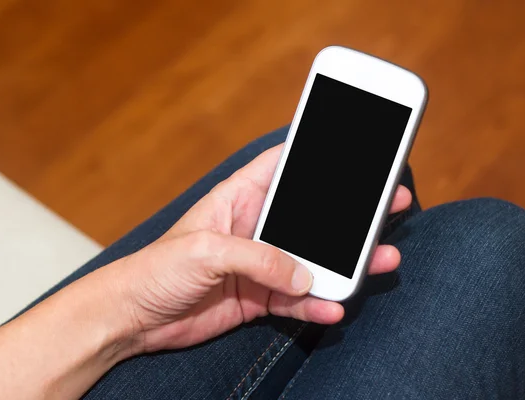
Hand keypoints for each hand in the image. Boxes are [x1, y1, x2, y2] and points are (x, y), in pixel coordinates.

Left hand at [113, 144, 411, 352]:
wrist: (134, 318)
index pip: (283, 166)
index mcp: (239, 199)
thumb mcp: (204, 251)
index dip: (316, 154)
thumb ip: (257, 257)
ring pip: (313, 259)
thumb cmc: (155, 269)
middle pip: (312, 215)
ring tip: (381, 259)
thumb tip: (302, 275)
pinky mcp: (260, 297)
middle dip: (349, 213)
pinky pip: (298, 299)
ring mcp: (261, 263)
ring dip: (346, 261)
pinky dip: (317, 304)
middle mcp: (255, 228)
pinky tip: (335, 306)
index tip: (355, 149)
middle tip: (390, 203)